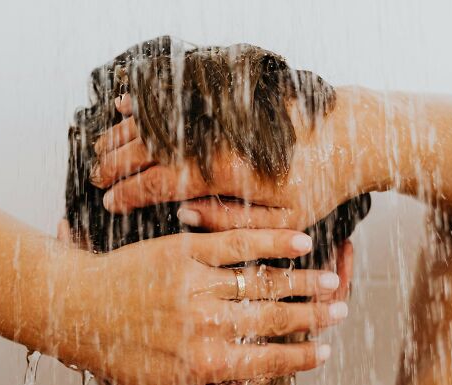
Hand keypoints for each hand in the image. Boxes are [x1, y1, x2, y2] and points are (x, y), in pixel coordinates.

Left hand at [61, 228, 347, 384]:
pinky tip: (298, 240)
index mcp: (203, 362)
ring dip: (302, 282)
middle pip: (274, 318)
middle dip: (313, 316)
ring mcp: (198, 284)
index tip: (323, 349)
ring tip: (330, 279)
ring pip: (263, 282)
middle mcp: (207, 324)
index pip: (266, 359)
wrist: (75, 308)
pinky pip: (236, 243)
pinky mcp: (184, 251)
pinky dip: (271, 241)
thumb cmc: (113, 351)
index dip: (300, 355)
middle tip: (340, 311)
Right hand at [91, 93, 381, 231]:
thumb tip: (186, 214)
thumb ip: (231, 222)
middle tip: (95, 174)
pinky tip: (126, 103)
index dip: (129, 192)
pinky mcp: (226, 98)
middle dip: (116, 162)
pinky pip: (176, 95)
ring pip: (156, 122)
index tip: (109, 202)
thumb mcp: (284, 220)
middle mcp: (216, 137)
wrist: (357, 133)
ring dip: (123, 134)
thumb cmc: (324, 181)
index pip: (160, 181)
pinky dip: (146, 100)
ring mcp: (219, 114)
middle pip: (149, 147)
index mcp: (225, 170)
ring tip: (100, 146)